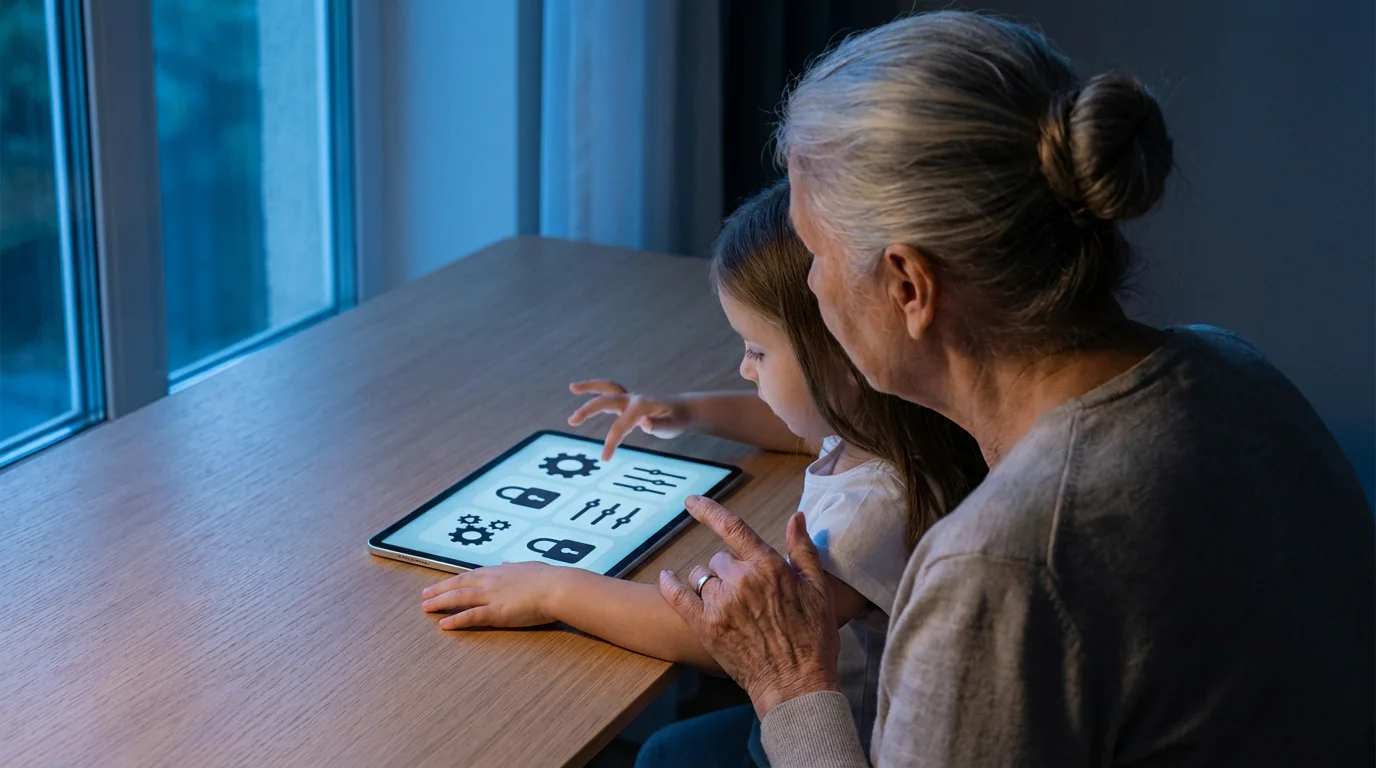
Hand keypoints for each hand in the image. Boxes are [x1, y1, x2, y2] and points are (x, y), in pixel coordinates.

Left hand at [421, 561, 563, 629]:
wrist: (557, 587)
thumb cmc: (549, 578)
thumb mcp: (528, 568)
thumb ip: (515, 568)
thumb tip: (508, 564)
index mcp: (498, 571)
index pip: (469, 575)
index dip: (453, 581)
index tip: (441, 584)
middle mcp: (490, 581)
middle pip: (458, 585)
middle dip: (439, 590)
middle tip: (424, 596)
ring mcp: (491, 596)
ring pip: (459, 598)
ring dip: (440, 603)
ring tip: (426, 608)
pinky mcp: (496, 612)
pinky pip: (471, 616)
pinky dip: (455, 620)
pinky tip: (443, 624)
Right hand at [567, 380, 694, 460]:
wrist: (686, 410)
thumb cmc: (679, 419)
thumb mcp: (674, 425)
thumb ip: (660, 425)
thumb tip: (644, 423)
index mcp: (641, 405)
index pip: (620, 425)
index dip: (611, 442)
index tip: (605, 459)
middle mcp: (633, 399)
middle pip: (606, 400)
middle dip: (588, 410)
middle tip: (572, 421)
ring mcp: (631, 398)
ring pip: (607, 388)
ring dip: (589, 387)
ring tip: (572, 387)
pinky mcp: (630, 402)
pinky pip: (610, 394)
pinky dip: (598, 392)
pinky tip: (586, 395)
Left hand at [659, 497, 840, 718]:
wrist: (797, 684)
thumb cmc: (813, 638)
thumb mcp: (818, 589)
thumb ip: (803, 550)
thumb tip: (795, 517)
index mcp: (768, 567)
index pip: (732, 527)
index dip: (708, 511)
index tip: (691, 501)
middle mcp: (741, 580)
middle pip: (720, 558)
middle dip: (730, 568)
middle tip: (747, 592)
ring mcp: (721, 604)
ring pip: (701, 576)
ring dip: (709, 582)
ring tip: (727, 603)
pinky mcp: (706, 627)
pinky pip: (678, 596)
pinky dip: (671, 585)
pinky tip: (667, 578)